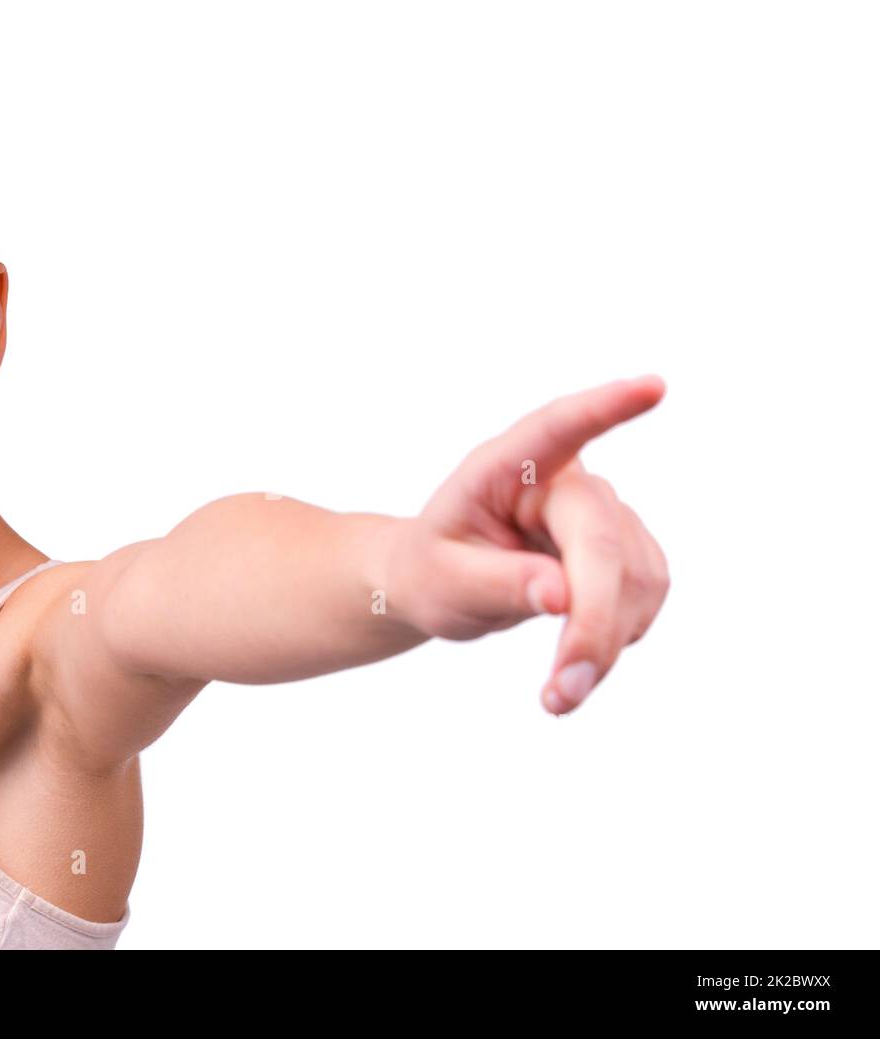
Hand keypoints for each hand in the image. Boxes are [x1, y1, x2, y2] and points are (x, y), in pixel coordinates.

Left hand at [383, 375, 669, 714]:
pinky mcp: (627, 549)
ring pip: (636, 577)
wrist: (441, 582)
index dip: (605, 409)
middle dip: (592, 622)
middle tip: (562, 693)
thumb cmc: (432, 570)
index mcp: (504, 467)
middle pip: (602, 542)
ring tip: (559, 692)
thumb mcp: (441, 583)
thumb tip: (562, 595)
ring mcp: (602, 511)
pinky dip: (620, 638)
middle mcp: (562, 479)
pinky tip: (580, 658)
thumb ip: (495, 584)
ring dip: (607, 643)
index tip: (652, 387)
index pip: (557, 429)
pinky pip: (647, 596)